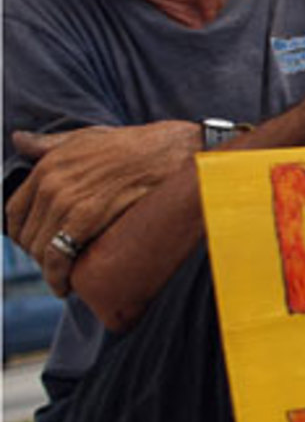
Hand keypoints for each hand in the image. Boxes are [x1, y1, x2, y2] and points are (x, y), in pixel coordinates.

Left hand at [6, 122, 199, 295]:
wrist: (172, 151)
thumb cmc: (135, 145)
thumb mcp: (87, 136)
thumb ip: (50, 143)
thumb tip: (19, 140)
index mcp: (48, 166)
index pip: (14, 212)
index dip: (22, 234)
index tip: (36, 246)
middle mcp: (51, 183)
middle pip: (26, 235)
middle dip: (37, 256)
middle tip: (55, 267)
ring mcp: (67, 200)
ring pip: (40, 249)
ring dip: (48, 270)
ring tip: (62, 279)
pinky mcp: (87, 218)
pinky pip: (58, 255)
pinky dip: (56, 276)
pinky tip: (64, 286)